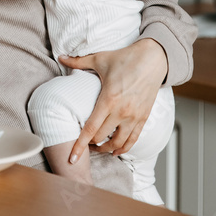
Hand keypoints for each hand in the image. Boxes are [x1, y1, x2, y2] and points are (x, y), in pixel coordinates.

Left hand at [59, 38, 168, 163]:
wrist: (154, 59)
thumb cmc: (126, 58)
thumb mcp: (100, 59)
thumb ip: (78, 62)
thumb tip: (61, 57)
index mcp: (108, 100)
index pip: (91, 129)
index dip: (79, 145)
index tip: (72, 158)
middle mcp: (122, 112)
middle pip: (102, 138)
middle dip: (90, 144)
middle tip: (83, 143)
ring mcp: (134, 116)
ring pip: (118, 143)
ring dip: (106, 149)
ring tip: (98, 148)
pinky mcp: (144, 118)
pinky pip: (133, 140)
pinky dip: (124, 148)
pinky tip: (116, 151)